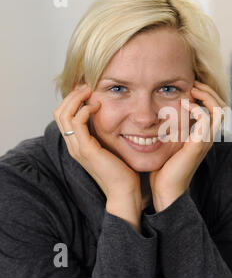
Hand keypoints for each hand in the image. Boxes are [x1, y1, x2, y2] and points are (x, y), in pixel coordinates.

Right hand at [53, 84, 143, 230]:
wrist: (124, 191)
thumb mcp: (112, 148)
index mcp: (78, 144)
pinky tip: (97, 106)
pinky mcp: (86, 150)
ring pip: (64, 115)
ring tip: (90, 91)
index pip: (64, 116)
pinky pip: (76, 124)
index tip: (87, 90)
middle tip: (87, 86)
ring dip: (76, 99)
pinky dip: (83, 110)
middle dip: (72, 96)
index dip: (72, 100)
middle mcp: (73, 146)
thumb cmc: (122, 171)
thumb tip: (116, 119)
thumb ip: (107, 135)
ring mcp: (77, 148)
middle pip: (59, 112)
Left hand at [149, 81, 226, 211]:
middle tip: (193, 84)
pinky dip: (197, 108)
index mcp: (203, 136)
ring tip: (192, 90)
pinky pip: (206, 119)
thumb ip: (171, 127)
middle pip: (223, 106)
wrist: (165, 189)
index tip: (191, 87)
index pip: (216, 109)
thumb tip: (162, 112)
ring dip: (206, 96)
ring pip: (220, 110)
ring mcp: (206, 140)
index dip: (207, 95)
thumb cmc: (164, 168)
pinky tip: (184, 105)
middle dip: (209, 91)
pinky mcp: (199, 144)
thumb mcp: (168, 142)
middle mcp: (208, 137)